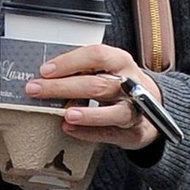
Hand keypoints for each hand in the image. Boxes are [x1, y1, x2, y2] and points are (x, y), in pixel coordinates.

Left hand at [23, 44, 163, 151]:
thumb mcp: (105, 69)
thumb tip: (45, 77)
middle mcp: (130, 83)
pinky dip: (89, 132)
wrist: (152, 106)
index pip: (96, 56)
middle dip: (64, 88)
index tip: (45, 71)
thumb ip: (81, 71)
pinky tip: (70, 129)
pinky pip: (111, 133)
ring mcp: (135, 109)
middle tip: (37, 91)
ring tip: (66, 114)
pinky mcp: (134, 131)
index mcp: (120, 61)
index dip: (70, 62)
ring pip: (113, 112)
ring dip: (87, 114)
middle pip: (97, 85)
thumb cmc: (119, 85)